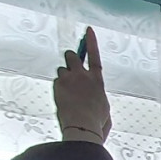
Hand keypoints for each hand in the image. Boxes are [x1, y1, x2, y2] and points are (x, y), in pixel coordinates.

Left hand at [55, 27, 110, 143]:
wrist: (83, 129)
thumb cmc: (96, 124)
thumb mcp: (104, 109)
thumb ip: (97, 96)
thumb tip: (92, 96)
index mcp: (97, 81)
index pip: (94, 56)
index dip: (91, 42)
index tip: (87, 30)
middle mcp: (83, 76)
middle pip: (71, 56)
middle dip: (70, 60)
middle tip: (70, 69)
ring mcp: (69, 80)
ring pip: (61, 70)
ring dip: (64, 78)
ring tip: (68, 94)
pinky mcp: (58, 86)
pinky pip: (56, 83)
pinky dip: (58, 89)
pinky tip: (63, 101)